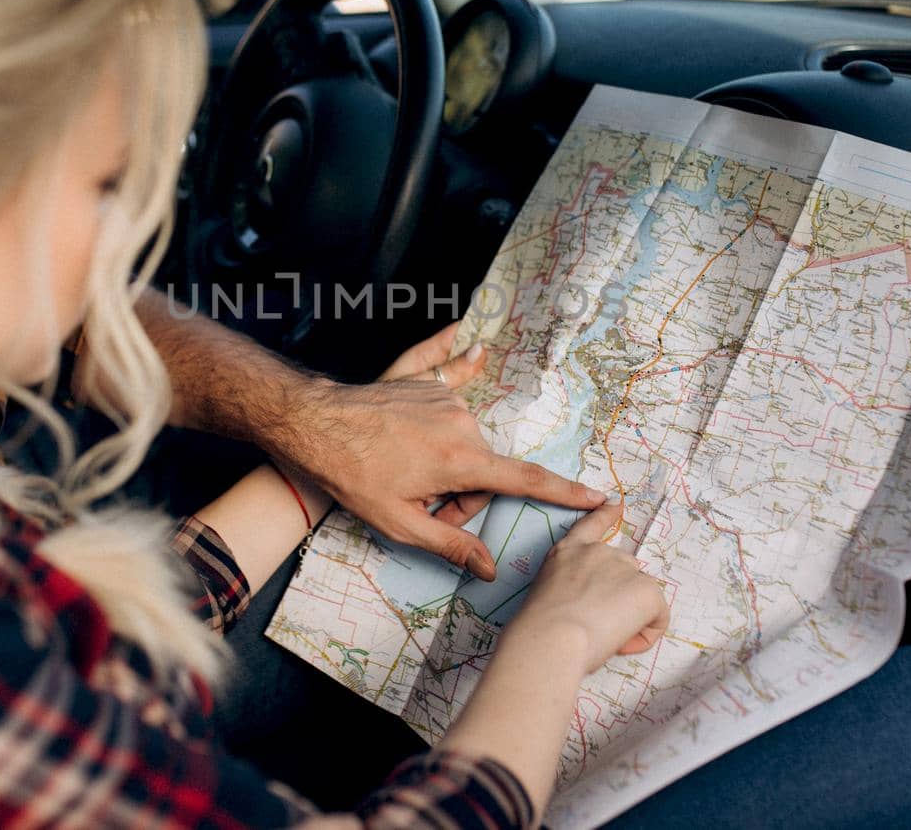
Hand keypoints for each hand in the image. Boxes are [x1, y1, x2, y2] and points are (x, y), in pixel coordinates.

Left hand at [273, 322, 606, 580]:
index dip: (564, 492)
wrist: (312, 425)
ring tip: (406, 476)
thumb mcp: (400, 524)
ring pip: (464, 441)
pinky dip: (458, 361)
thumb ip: (452, 545)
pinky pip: (449, 369)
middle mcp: (462, 423)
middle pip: (484, 469)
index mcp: (461, 460)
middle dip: (462, 496)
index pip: (524, 481)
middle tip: (422, 512)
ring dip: (446, 463)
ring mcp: (443, 397)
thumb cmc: (352, 477)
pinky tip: (471, 341)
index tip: (598, 497)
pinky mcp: (422, 380)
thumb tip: (491, 569)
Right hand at [503, 503, 669, 672]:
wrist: (552, 638)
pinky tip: (623, 643)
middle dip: (619, 597)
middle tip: (596, 626)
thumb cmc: (541, 628)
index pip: (592, 524)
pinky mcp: (646, 589)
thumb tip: (594, 609)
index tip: (616, 505)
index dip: (607, 515)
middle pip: (625, 572)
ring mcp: (625, 567)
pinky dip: (645, 634)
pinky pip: (657, 617)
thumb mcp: (548, 593)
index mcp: (569, 551)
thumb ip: (572, 589)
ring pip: (641, 596)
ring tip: (604, 637)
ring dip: (631, 616)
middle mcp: (599, 552)